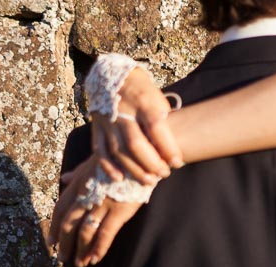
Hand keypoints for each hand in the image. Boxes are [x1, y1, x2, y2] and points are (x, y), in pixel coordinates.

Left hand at [43, 155, 142, 266]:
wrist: (141, 150)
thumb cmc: (119, 155)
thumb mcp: (94, 160)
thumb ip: (78, 172)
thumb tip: (63, 179)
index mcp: (79, 183)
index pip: (60, 209)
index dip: (54, 227)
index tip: (50, 241)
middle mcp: (86, 195)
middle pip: (68, 224)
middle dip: (64, 243)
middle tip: (61, 258)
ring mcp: (102, 203)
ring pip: (85, 232)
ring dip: (80, 250)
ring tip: (79, 264)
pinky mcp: (120, 210)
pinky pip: (105, 234)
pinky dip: (98, 249)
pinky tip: (94, 259)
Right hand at [91, 67, 182, 183]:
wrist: (112, 76)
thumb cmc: (142, 91)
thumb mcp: (157, 98)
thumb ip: (162, 122)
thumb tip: (167, 151)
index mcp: (143, 101)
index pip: (156, 127)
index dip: (168, 148)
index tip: (177, 163)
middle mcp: (123, 111)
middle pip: (136, 143)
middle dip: (151, 163)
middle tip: (164, 174)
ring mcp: (108, 120)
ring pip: (118, 151)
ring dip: (134, 169)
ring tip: (149, 181)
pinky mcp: (97, 128)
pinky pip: (100, 151)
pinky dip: (108, 167)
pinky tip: (120, 178)